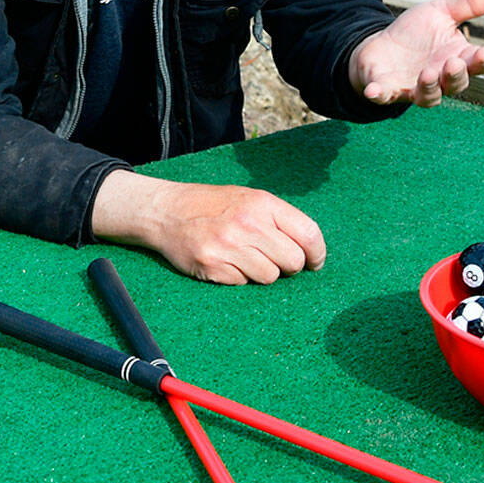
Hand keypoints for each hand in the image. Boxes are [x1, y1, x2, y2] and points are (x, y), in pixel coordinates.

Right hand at [90, 170, 325, 284]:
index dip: (317, 254)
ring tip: (245, 257)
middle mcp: (249, 224)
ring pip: (270, 276)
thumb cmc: (214, 206)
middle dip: (288, 266)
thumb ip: (279, 219)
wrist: (166, 210)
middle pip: (292, 262)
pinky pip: (243, 283)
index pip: (308, 234)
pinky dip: (238, 277)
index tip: (314, 263)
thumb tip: (310, 250)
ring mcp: (229, 246)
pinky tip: (225, 261)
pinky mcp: (213, 266)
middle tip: (274, 260)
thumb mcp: (249, 199)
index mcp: (263, 204)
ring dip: (262, 272)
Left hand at [350, 0, 483, 105]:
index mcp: (458, 59)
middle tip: (453, 62)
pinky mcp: (388, 90)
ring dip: (429, 87)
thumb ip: (470, 4)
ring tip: (429, 73)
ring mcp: (414, 88)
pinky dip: (381, 95)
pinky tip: (375, 91)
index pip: (477, 64)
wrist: (380, 44)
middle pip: (456, 84)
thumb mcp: (442, 11)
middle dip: (456, 75)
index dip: (482, 60)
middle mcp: (441, 79)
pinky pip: (385, 96)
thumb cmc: (415, 32)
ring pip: (428, 96)